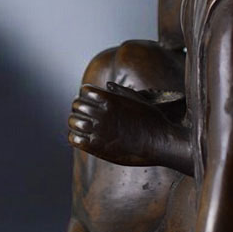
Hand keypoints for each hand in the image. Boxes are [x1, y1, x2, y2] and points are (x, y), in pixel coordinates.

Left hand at [68, 82, 187, 168]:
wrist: (160, 142)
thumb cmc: (152, 120)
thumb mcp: (139, 99)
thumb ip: (121, 91)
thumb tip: (107, 84)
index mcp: (111, 99)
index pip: (84, 91)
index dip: (85, 94)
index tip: (88, 100)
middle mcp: (102, 113)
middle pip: (76, 105)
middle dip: (79, 107)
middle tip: (83, 113)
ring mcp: (99, 130)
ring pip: (73, 121)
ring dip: (75, 122)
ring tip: (81, 126)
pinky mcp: (98, 147)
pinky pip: (75, 139)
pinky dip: (74, 137)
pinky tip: (81, 138)